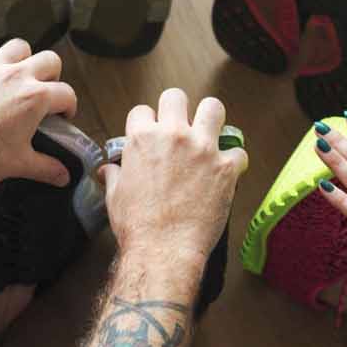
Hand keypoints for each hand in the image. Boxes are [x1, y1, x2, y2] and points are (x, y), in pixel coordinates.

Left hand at [0, 39, 78, 187]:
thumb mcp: (19, 164)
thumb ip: (46, 168)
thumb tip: (62, 175)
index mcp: (34, 98)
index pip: (67, 93)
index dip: (69, 106)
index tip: (63, 116)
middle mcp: (15, 76)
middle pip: (49, 60)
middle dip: (52, 77)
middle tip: (45, 94)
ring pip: (18, 47)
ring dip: (24, 59)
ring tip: (19, 77)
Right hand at [102, 89, 248, 265]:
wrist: (163, 250)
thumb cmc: (137, 226)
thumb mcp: (115, 196)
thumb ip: (114, 175)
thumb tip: (107, 171)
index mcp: (142, 139)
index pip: (143, 110)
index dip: (147, 121)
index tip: (152, 133)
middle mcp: (173, 136)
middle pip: (176, 96)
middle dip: (178, 109)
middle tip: (181, 127)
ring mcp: (202, 148)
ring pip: (213, 107)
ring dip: (211, 119)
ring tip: (210, 134)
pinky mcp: (225, 167)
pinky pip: (239, 151)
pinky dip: (234, 161)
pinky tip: (228, 171)